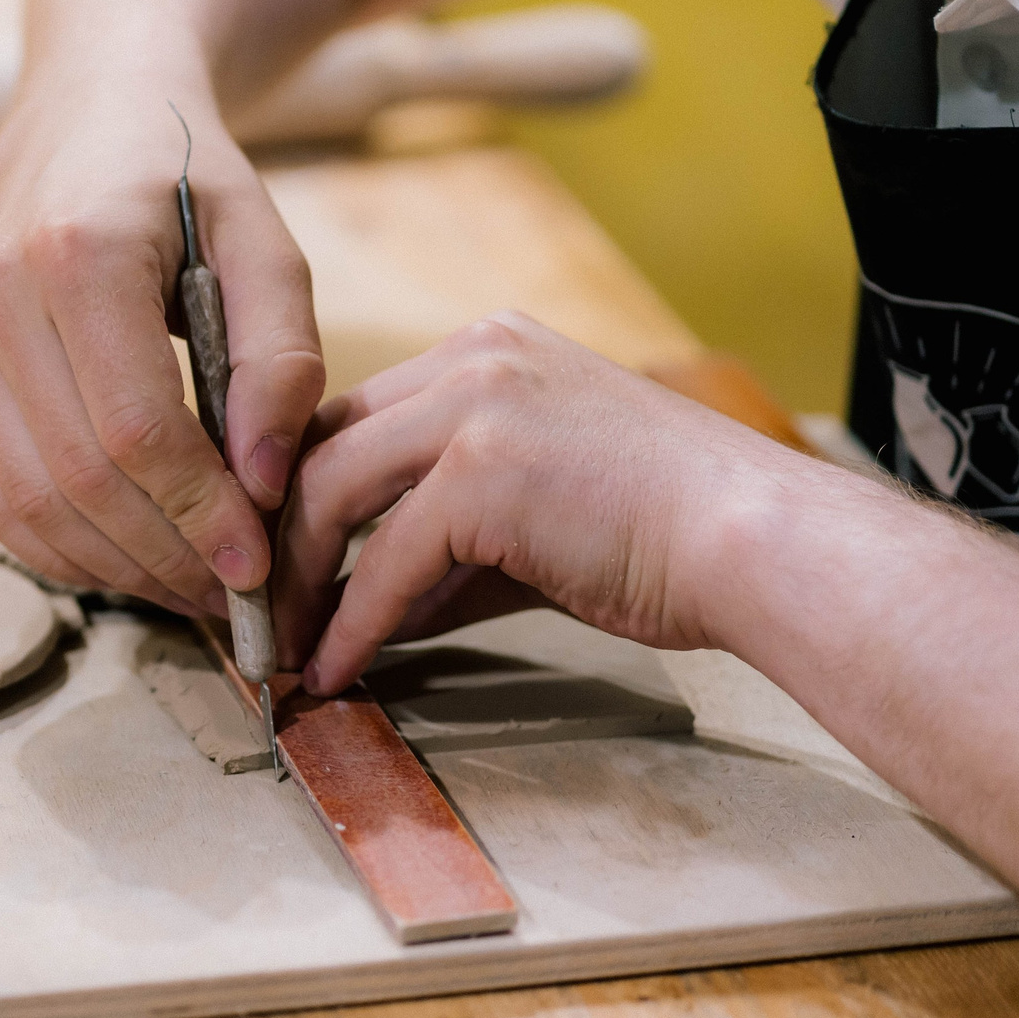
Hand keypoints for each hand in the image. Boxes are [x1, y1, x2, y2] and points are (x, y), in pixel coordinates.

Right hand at [0, 75, 324, 613]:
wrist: (84, 120)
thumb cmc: (186, 181)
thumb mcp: (263, 239)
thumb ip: (282, 353)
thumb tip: (262, 478)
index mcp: (76, 254)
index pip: (133, 428)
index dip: (197, 511)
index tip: (256, 563)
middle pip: (77, 479)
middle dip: (164, 555)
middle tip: (235, 593)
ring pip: (27, 506)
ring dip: (115, 569)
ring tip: (191, 589)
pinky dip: (64, 550)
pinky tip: (130, 561)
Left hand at [273, 313, 822, 692]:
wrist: (761, 545)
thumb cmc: (670, 538)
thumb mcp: (533, 518)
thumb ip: (444, 547)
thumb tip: (366, 608)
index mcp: (489, 349)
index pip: (355, 414)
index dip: (300, 492)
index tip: (275, 561)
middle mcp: (475, 357)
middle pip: (323, 443)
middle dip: (275, 534)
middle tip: (256, 610)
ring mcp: (477, 405)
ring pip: (330, 491)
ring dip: (295, 579)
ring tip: (280, 645)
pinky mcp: (484, 471)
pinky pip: (382, 559)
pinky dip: (350, 621)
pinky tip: (334, 668)